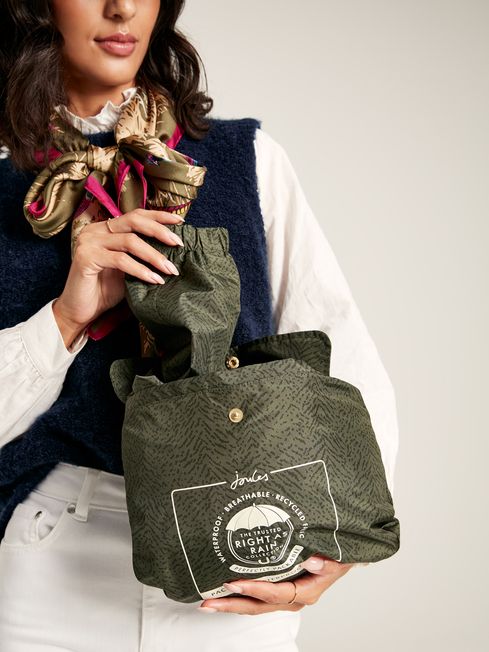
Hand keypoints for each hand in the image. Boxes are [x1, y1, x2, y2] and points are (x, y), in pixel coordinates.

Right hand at [52, 204, 184, 343]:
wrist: (80, 311)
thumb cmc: (105, 290)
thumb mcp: (128, 269)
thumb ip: (141, 255)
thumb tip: (172, 249)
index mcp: (105, 229)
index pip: (135, 215)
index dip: (158, 216)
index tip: (180, 221)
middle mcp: (95, 230)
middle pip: (134, 221)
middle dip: (159, 231)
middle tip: (178, 243)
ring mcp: (89, 242)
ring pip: (130, 241)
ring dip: (154, 256)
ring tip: (170, 269)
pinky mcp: (86, 258)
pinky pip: (120, 260)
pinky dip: (141, 270)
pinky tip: (155, 280)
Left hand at [198, 554, 357, 615]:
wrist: (342, 556)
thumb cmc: (338, 555)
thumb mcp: (338, 557)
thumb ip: (326, 562)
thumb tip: (312, 559)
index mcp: (305, 592)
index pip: (275, 594)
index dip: (254, 589)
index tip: (234, 582)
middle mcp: (292, 598)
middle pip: (258, 606)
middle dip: (232, 604)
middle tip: (209, 602)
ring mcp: (284, 597)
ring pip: (254, 604)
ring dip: (231, 604)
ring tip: (208, 602)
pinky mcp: (278, 590)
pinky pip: (256, 598)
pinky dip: (239, 596)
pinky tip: (222, 593)